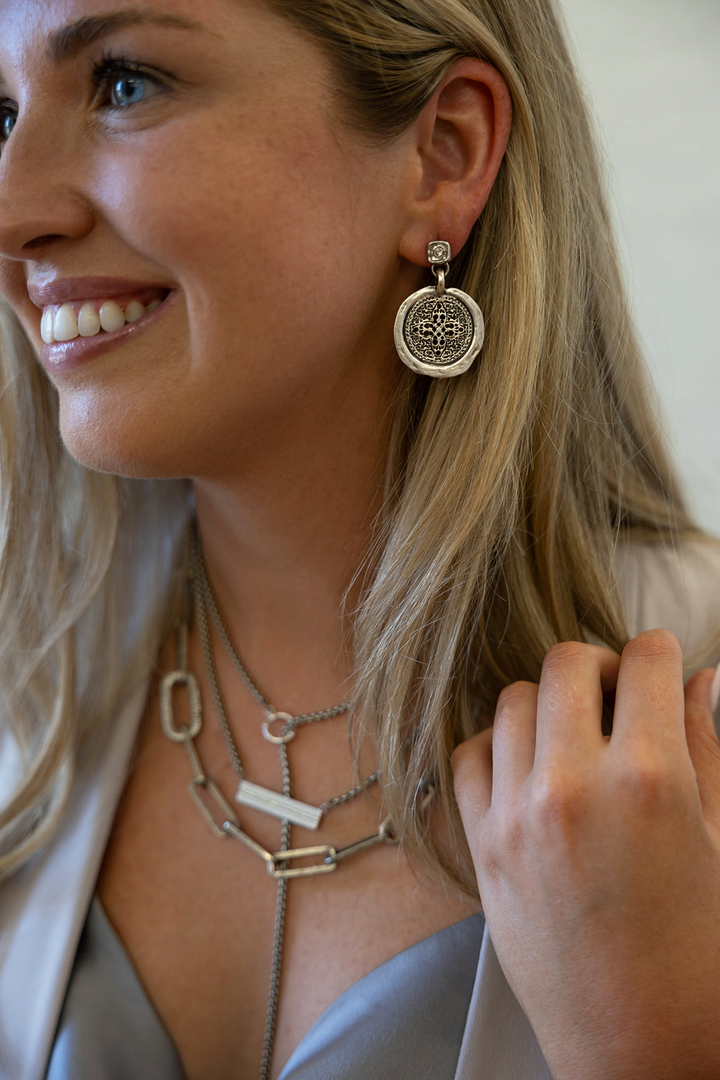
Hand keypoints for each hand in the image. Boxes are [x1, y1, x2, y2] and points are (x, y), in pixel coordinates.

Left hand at [452, 630, 719, 1079]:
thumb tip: (705, 680)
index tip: (661, 666)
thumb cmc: (701, 960)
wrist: (641, 1051)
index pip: (645, 661)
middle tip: (619, 697)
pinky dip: (495, 747)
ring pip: (511, 701)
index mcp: (649, 779)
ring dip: (547, 703)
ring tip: (574, 735)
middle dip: (599, 666)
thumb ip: (709, 748)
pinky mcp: (481, 847)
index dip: (661, 654)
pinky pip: (467, 756)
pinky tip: (527, 767)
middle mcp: (573, 785)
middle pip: (567, 662)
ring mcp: (516, 815)